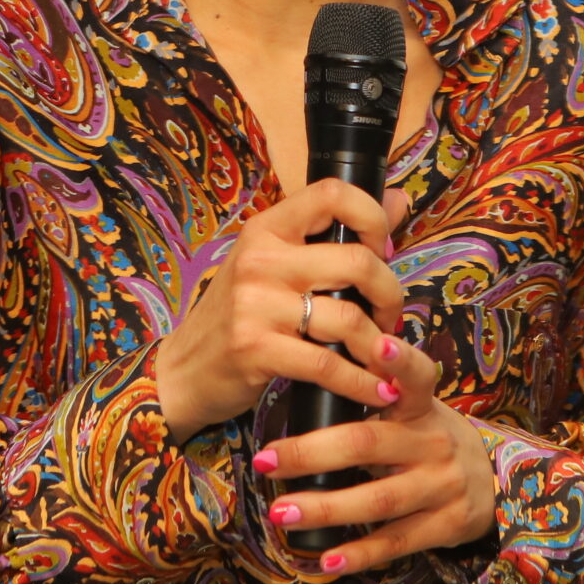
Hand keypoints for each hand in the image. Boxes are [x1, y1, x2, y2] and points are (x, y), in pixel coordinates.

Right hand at [153, 178, 404, 440]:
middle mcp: (260, 260)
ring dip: (381, 344)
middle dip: (390, 294)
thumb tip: (399, 199)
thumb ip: (335, 234)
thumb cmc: (240, 314)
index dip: (373, 217)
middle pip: (357, 262)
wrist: (183, 370)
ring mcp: (256, 305)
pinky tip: (379, 391)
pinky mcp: (256, 349)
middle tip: (390, 316)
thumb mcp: (276, 264)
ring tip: (385, 356)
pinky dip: (363, 383)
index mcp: (267, 228)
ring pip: (350, 317)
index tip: (383, 250)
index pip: (333, 193)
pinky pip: (328, 365)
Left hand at [252, 328, 498, 576]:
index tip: (379, 342)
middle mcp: (433, 443)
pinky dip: (359, 552)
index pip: (417, 376)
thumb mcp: (415, 412)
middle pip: (368, 443)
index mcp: (421, 408)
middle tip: (265, 460)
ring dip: (325, 508)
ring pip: (378, 499)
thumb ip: (376, 398)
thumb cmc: (430, 441)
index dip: (399, 360)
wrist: (495, 486)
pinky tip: (326, 558)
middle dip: (311, 453)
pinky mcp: (446, 525)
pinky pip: (396, 541)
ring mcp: (441, 486)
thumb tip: (308, 379)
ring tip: (279, 512)